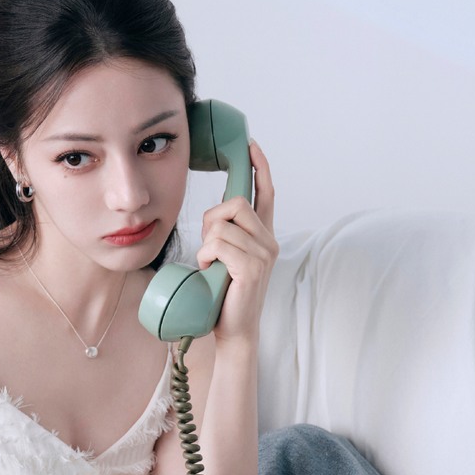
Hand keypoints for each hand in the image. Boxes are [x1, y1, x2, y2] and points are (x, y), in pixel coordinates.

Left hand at [195, 140, 278, 344]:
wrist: (233, 330)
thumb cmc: (225, 295)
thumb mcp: (228, 258)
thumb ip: (229, 234)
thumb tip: (216, 216)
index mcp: (264, 236)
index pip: (266, 193)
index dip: (260, 167)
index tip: (251, 145)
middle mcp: (269, 241)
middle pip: (236, 203)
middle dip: (212, 220)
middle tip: (209, 248)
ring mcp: (264, 255)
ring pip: (222, 225)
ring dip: (206, 244)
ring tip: (210, 265)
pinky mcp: (252, 268)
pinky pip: (218, 244)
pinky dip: (205, 256)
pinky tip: (210, 271)